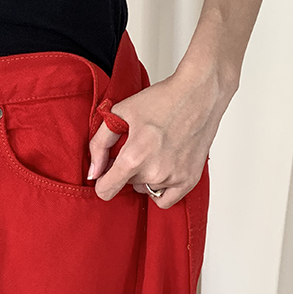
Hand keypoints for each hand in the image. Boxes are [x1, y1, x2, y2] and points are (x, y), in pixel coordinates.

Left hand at [88, 62, 234, 206]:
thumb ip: (99, 145)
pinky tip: (162, 167)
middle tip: (138, 146)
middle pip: (127, 185)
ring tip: (154, 151)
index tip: (108, 169)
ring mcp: (174, 178)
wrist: (198, 94)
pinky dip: (161, 187)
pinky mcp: (190, 180)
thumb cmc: (162, 99)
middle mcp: (155, 172)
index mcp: (134, 157)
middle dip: (127, 170)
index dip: (102, 180)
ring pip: (145, 189)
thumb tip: (94, 173)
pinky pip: (166, 200)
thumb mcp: (119, 113)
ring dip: (144, 176)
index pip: (106, 190)